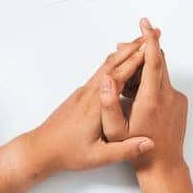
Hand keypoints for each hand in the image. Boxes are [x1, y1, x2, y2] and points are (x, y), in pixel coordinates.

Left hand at [14, 38, 155, 177]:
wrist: (39, 150)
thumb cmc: (67, 153)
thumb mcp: (98, 157)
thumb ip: (125, 150)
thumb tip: (149, 142)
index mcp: (96, 106)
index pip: (120, 76)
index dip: (138, 60)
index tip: (153, 47)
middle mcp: (89, 93)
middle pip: (114, 63)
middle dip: (134, 48)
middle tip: (152, 35)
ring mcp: (84, 92)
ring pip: (107, 65)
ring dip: (125, 52)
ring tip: (142, 43)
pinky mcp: (82, 95)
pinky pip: (102, 72)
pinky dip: (116, 62)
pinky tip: (123, 62)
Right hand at [110, 19, 189, 173]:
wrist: (163, 166)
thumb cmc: (138, 151)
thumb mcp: (115, 131)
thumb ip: (109, 105)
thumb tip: (105, 81)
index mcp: (152, 99)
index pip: (154, 61)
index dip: (149, 40)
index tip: (145, 24)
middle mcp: (168, 95)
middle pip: (158, 62)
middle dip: (142, 50)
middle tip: (123, 45)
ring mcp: (176, 99)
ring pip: (160, 74)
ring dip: (143, 68)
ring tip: (122, 74)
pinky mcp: (179, 103)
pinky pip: (163, 85)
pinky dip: (149, 81)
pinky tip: (133, 91)